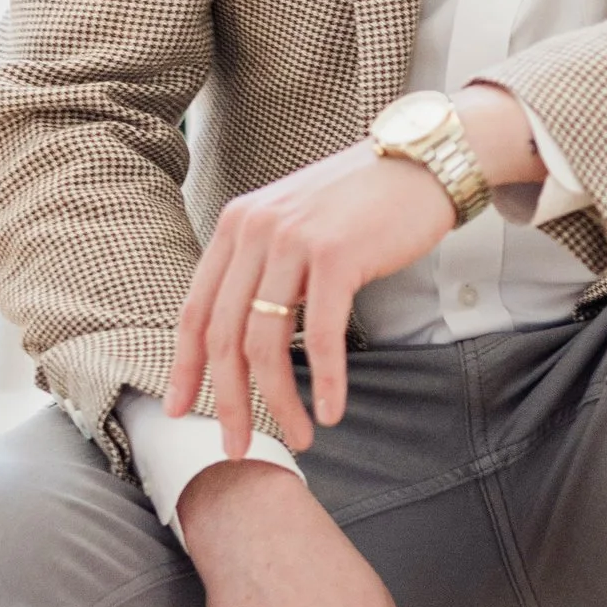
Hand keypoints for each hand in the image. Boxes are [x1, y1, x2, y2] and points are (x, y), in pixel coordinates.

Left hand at [165, 84, 545, 454]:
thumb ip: (265, 267)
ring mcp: (293, 241)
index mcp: (237, 225)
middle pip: (224, 336)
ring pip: (267, 343)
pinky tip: (332, 410)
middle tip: (238, 446)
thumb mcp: (296, 224)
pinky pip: (322, 335)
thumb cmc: (364, 202)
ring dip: (280, 402)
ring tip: (299, 437)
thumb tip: (245, 335)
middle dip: (228, 401)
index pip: (194, 310)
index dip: (186, 368)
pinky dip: (325, 380)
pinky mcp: (336, 255)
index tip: (183, 411)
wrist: (423, 159)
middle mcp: (255, 230)